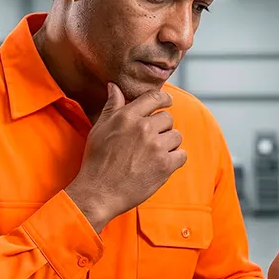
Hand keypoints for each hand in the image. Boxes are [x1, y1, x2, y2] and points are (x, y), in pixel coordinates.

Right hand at [65, 83, 185, 229]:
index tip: (168, 102)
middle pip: (168, 118)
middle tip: (151, 140)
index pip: (154, 98)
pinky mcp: (165, 165)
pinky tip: (161, 164)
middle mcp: (143, 129)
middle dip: (162, 128)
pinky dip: (175, 160)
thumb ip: (112, 106)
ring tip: (154, 154)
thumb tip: (114, 86)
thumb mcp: (100, 129)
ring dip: (169, 144)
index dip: (164, 99)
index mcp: (127, 117)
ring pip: (176, 136)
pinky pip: (181, 155)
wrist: (100, 192)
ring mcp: (156, 147)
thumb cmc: (97, 160)